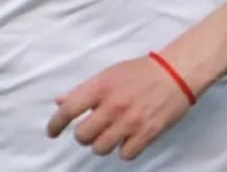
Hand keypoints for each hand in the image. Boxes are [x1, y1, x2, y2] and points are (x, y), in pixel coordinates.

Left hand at [46, 55, 194, 160]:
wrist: (174, 73)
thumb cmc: (140, 72)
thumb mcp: (108, 74)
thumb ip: (84, 90)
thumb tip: (61, 102)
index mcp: (101, 87)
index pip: (69, 110)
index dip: (55, 124)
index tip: (52, 132)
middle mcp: (113, 105)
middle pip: (83, 136)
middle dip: (84, 135)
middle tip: (91, 130)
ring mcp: (130, 121)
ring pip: (101, 148)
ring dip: (102, 144)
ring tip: (111, 134)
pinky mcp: (147, 133)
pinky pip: (125, 154)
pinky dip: (124, 149)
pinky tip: (128, 139)